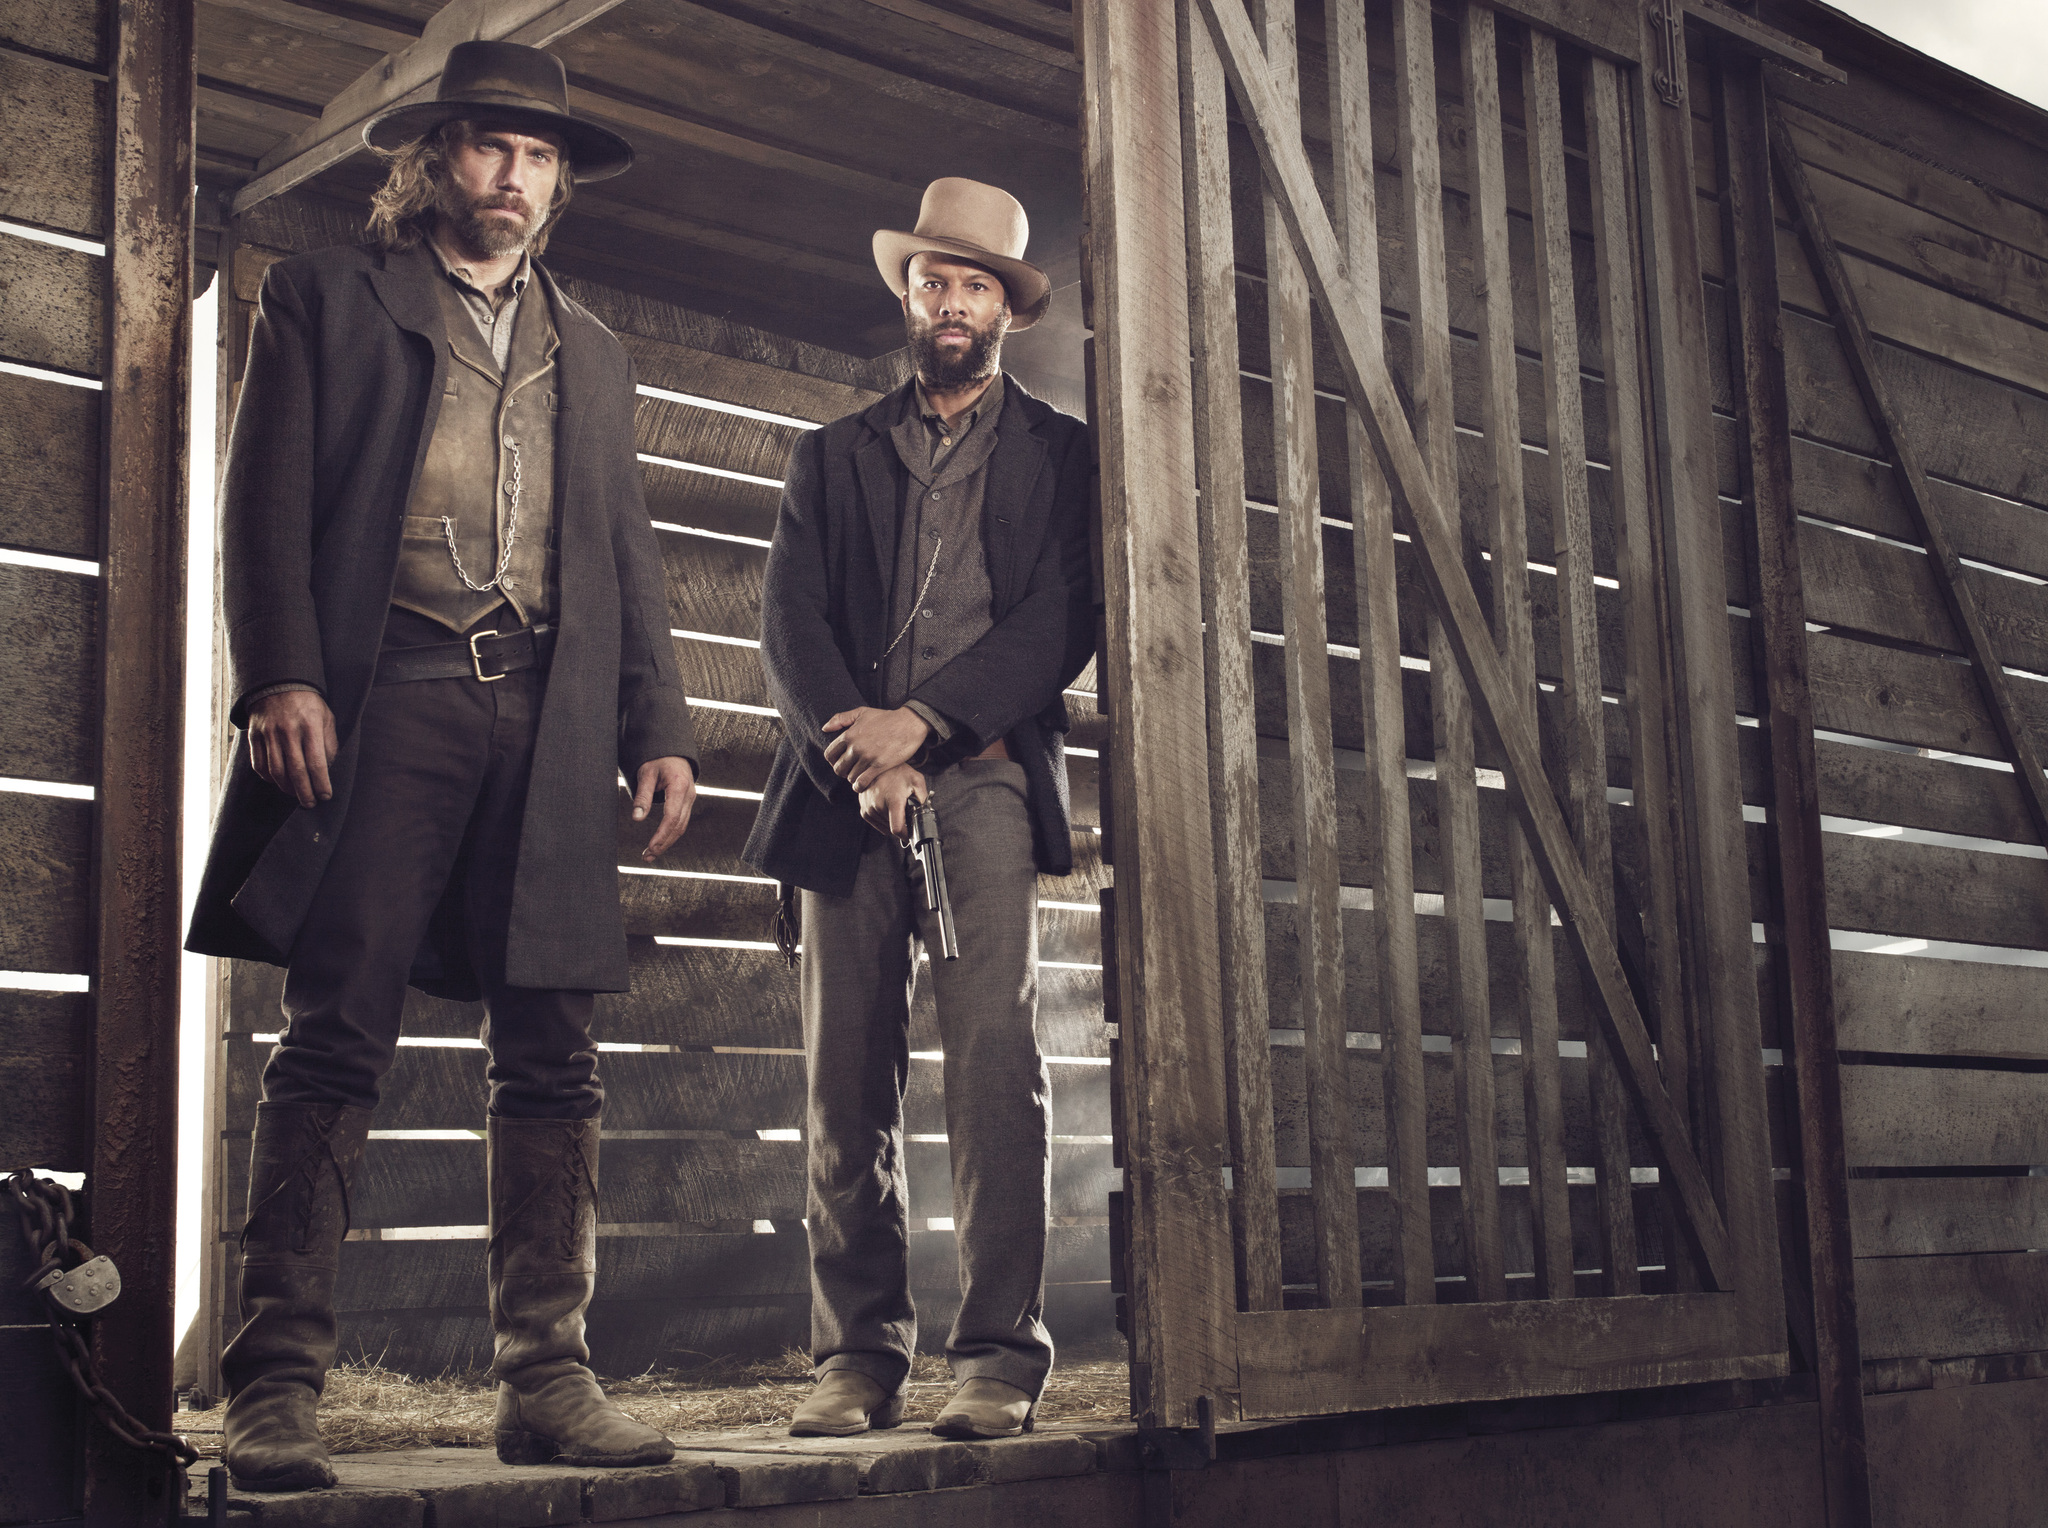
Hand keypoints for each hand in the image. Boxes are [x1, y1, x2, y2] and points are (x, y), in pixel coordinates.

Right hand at [248, 690, 338, 808]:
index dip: (321, 783)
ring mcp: (268, 733)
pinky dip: (269, 777)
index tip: (326, 796)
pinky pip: (259, 764)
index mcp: (310, 725)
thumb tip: (327, 770)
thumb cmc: (308, 704)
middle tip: (310, 803)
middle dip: (304, 792)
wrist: (278, 683)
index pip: (316, 762)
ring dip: (286, 788)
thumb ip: (329, 743)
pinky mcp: (254, 735)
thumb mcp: (326, 718)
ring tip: (296, 795)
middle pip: (296, 771)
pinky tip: (278, 782)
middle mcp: (288, 730)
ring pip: (276, 771)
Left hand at [633, 756, 696, 859]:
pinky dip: (671, 833)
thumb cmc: (657, 760)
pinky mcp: (687, 802)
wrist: (672, 750)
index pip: (672, 817)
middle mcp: (689, 794)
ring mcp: (690, 798)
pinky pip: (681, 821)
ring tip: (650, 854)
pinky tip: (660, 841)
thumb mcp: (645, 774)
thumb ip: (642, 797)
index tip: (650, 847)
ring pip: (682, 826)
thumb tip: (637, 818)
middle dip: (664, 844)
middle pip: (679, 826)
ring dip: (667, 842)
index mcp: (679, 786)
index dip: (661, 835)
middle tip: (647, 856)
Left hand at [823, 706, 930, 791]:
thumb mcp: (862, 712)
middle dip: (843, 772)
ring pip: (850, 777)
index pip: (830, 754)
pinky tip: (862, 785)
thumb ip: (841, 718)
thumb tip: (825, 728)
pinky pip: (862, 782)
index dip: (833, 761)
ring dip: (853, 779)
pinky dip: (859, 786)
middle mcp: (855, 746)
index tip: (841, 762)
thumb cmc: (886, 717)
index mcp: (849, 734)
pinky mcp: (879, 766)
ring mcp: (867, 757)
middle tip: (850, 771)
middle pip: (838, 768)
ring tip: (859, 777)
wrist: (909, 723)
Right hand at [859, 763, 927, 839]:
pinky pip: (876, 823)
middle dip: (901, 823)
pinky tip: (887, 808)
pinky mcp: (864, 810)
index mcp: (893, 801)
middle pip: (893, 828)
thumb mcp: (917, 781)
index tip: (911, 835)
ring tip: (894, 805)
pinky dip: (883, 819)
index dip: (906, 835)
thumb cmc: (898, 772)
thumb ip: (924, 799)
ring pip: (885, 826)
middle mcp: (878, 806)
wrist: (878, 764)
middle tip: (905, 810)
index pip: (897, 829)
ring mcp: (869, 809)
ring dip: (891, 821)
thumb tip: (926, 815)